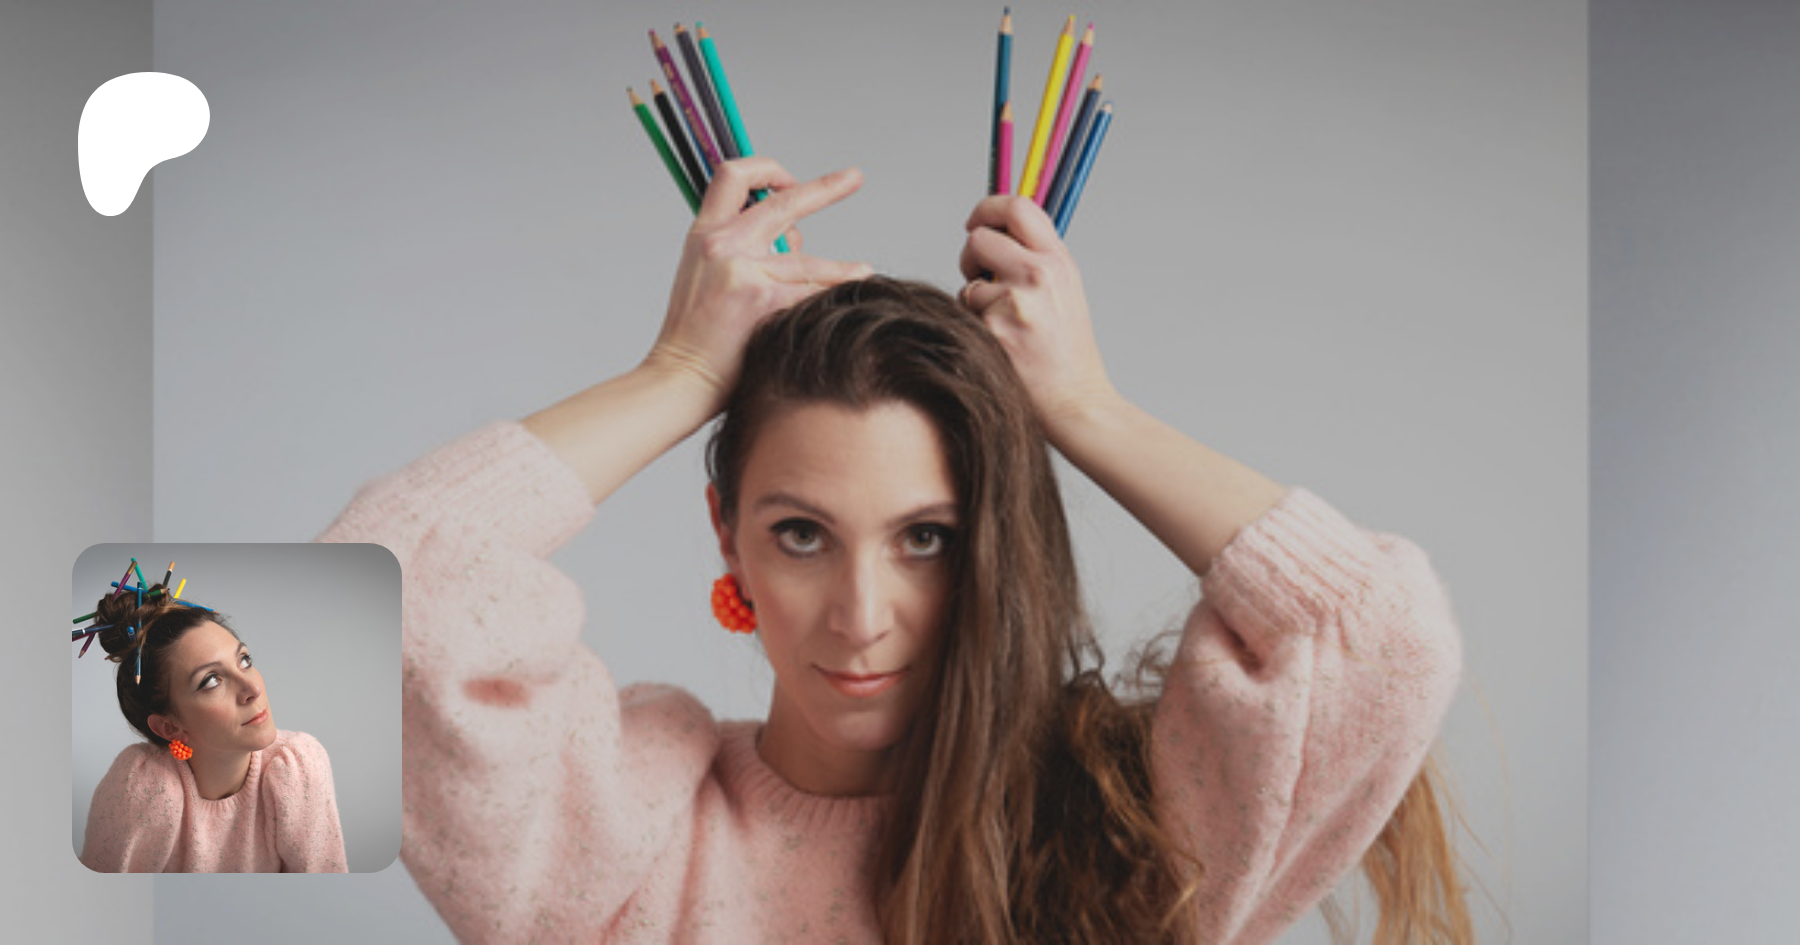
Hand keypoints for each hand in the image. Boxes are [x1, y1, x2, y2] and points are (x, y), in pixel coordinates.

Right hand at [645, 158, 870, 409]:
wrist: (680, 378)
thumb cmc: (695, 337)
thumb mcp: (703, 275)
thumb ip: (741, 249)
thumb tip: (790, 235)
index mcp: (704, 234)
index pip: (733, 176)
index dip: (766, 169)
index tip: (789, 181)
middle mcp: (722, 244)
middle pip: (782, 200)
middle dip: (826, 187)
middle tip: (854, 178)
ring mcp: (743, 270)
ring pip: (806, 257)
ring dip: (841, 268)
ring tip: (863, 271)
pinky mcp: (763, 299)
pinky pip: (812, 290)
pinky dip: (832, 295)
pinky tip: (850, 299)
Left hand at [957, 195, 1118, 436]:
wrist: (1076, 401)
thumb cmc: (1065, 351)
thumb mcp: (1064, 290)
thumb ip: (1035, 257)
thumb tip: (995, 230)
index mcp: (1058, 260)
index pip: (1017, 206)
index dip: (988, 208)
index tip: (976, 222)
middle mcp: (1038, 274)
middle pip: (979, 238)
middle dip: (971, 257)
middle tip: (980, 278)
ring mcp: (1015, 302)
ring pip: (967, 283)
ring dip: (974, 301)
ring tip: (1002, 324)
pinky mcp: (993, 330)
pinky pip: (964, 315)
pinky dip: (973, 327)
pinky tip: (997, 345)